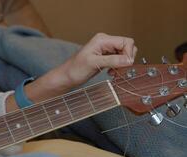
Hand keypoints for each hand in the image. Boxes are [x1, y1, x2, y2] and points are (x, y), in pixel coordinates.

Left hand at [6, 33, 136, 111]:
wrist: (66, 77)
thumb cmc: (75, 69)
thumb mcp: (94, 64)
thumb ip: (112, 60)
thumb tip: (129, 60)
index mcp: (102, 39)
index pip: (126, 42)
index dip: (128, 53)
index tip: (125, 65)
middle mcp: (105, 42)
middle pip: (127, 47)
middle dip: (126, 59)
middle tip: (118, 70)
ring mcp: (105, 50)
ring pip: (124, 54)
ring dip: (122, 65)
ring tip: (114, 72)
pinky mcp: (105, 58)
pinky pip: (119, 60)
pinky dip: (118, 67)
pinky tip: (111, 73)